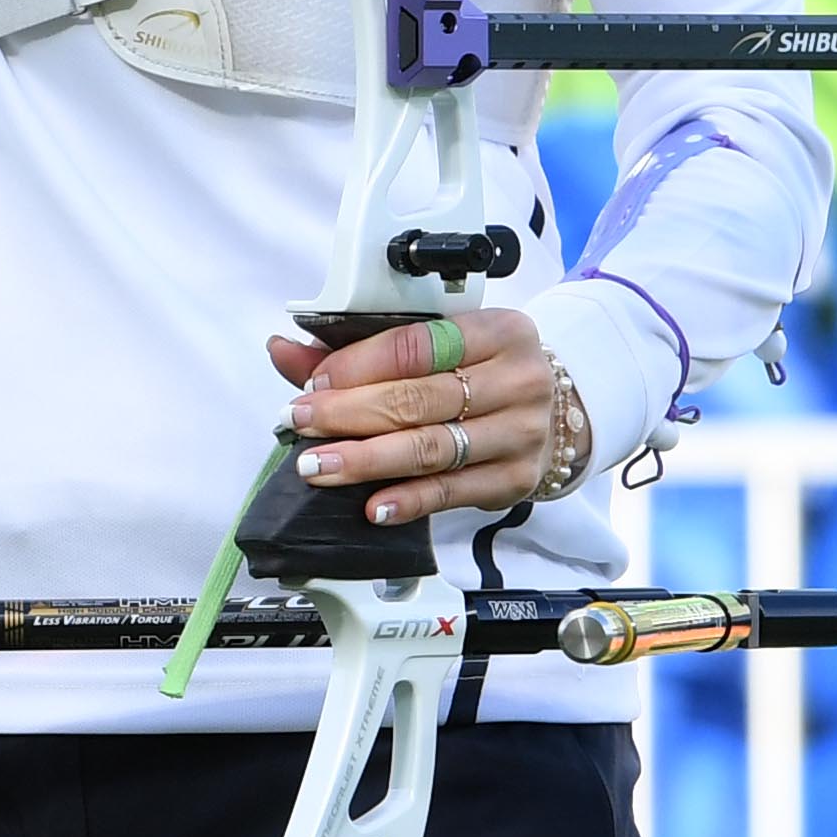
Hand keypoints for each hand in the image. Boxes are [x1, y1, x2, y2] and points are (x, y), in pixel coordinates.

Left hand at [271, 308, 560, 531]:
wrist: (553, 413)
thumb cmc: (480, 372)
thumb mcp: (436, 346)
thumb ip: (358, 349)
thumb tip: (283, 351)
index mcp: (498, 331)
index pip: (418, 345)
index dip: (358, 365)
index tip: (313, 382)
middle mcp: (518, 379)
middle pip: (419, 399)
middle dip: (348, 413)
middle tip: (299, 422)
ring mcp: (521, 432)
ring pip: (432, 448)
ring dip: (366, 460)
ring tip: (317, 465)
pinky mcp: (516, 478)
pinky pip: (453, 492)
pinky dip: (408, 500)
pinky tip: (372, 505)